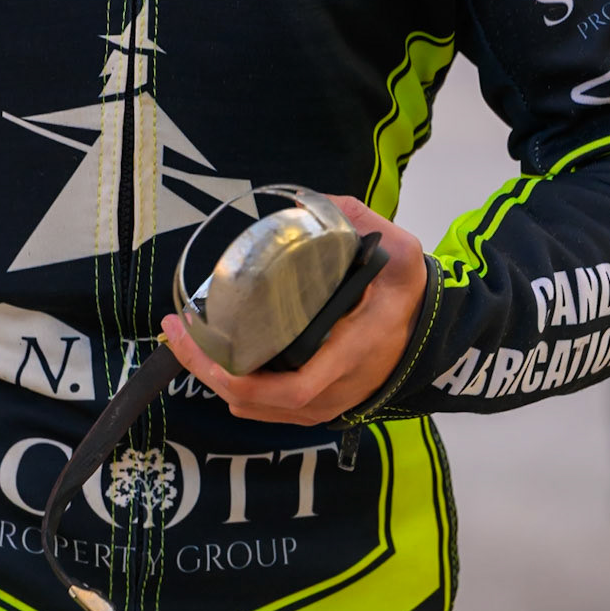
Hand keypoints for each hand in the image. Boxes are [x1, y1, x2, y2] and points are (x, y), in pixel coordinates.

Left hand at [161, 193, 428, 425]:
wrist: (434, 334)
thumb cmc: (408, 294)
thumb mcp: (400, 253)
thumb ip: (361, 222)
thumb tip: (313, 200)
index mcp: (351, 352)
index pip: (296, 386)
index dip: (242, 377)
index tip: (202, 338)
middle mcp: (335, 388)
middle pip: (259, 401)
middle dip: (207, 371)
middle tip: (175, 331)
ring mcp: (326, 403)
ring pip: (258, 410)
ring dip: (215, 380)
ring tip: (185, 340)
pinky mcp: (320, 405)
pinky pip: (267, 410)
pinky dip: (235, 389)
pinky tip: (214, 359)